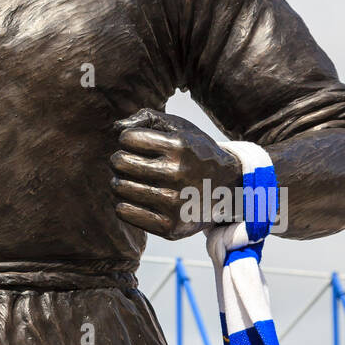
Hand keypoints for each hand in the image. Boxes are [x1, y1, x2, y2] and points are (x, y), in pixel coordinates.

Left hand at [110, 109, 241, 239]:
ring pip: (119, 187)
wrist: (227, 189)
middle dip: (120, 159)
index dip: (127, 139)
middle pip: (120, 163)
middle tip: (128, 162)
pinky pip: (124, 212)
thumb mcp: (180, 127)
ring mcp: (174, 203)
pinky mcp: (170, 227)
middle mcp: (178, 174)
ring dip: (119, 181)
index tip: (137, 144)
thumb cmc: (194, 154)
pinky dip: (123, 204)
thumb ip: (147, 117)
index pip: (127, 138)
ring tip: (131, 180)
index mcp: (180, 146)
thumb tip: (117, 128)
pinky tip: (134, 198)